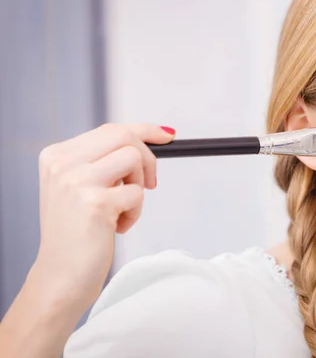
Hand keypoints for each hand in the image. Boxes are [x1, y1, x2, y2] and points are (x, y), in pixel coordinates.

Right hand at [34, 123, 175, 309]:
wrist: (60, 276)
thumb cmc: (76, 233)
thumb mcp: (79, 187)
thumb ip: (102, 161)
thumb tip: (151, 137)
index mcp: (57, 155)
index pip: (110, 129)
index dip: (144, 130)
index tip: (167, 135)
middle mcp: (62, 163)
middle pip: (124, 136)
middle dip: (147, 159)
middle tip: (149, 185)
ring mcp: (76, 181)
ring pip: (133, 158)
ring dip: (138, 187)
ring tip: (124, 209)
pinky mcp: (95, 202)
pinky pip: (137, 194)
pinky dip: (135, 212)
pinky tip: (116, 228)